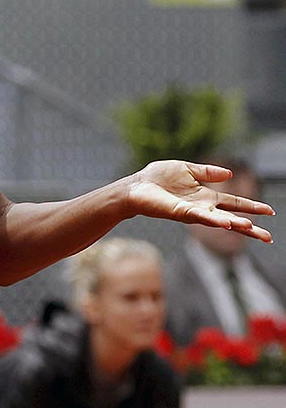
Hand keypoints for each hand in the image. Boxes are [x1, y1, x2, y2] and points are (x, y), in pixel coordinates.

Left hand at [127, 160, 274, 241]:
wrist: (137, 186)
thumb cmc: (157, 178)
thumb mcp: (187, 169)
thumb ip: (207, 172)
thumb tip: (229, 173)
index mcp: (206, 196)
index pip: (233, 203)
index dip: (251, 207)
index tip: (270, 212)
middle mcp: (203, 207)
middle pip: (232, 218)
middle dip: (250, 227)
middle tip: (269, 237)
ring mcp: (193, 212)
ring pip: (219, 221)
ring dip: (236, 225)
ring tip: (253, 229)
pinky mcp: (181, 213)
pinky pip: (201, 217)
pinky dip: (215, 220)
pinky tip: (228, 223)